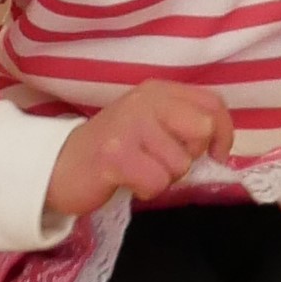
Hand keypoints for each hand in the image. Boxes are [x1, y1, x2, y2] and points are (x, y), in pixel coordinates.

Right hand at [44, 81, 235, 218]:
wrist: (57, 165)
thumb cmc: (113, 149)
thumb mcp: (150, 124)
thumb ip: (182, 125)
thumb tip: (220, 147)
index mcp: (159, 90)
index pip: (212, 103)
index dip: (223, 132)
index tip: (216, 155)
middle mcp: (146, 101)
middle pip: (202, 130)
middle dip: (189, 156)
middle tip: (161, 162)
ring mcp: (129, 126)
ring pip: (180, 164)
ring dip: (163, 178)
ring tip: (138, 170)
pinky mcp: (115, 156)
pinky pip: (156, 182)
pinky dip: (146, 191)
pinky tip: (127, 182)